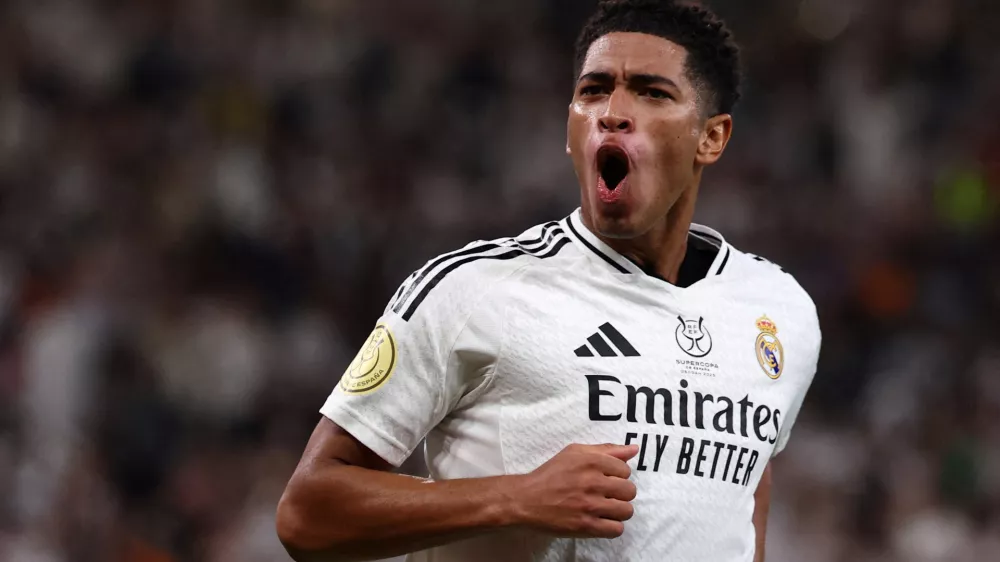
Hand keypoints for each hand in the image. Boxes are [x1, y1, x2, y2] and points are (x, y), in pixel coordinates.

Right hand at [509, 443, 638, 538]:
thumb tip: (633, 449)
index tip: (604, 479)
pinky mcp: (586, 526)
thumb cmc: (550, 474)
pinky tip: (601, 521)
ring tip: (604, 509)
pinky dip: (611, 526)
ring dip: (618, 511)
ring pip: (627, 511)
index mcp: (592, 461)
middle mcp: (593, 481)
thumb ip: (606, 449)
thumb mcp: (575, 453)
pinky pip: (616, 529)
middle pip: (630, 491)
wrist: (526, 499)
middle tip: (605, 494)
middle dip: (620, 493)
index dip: (616, 475)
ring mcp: (590, 505)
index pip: (626, 470)